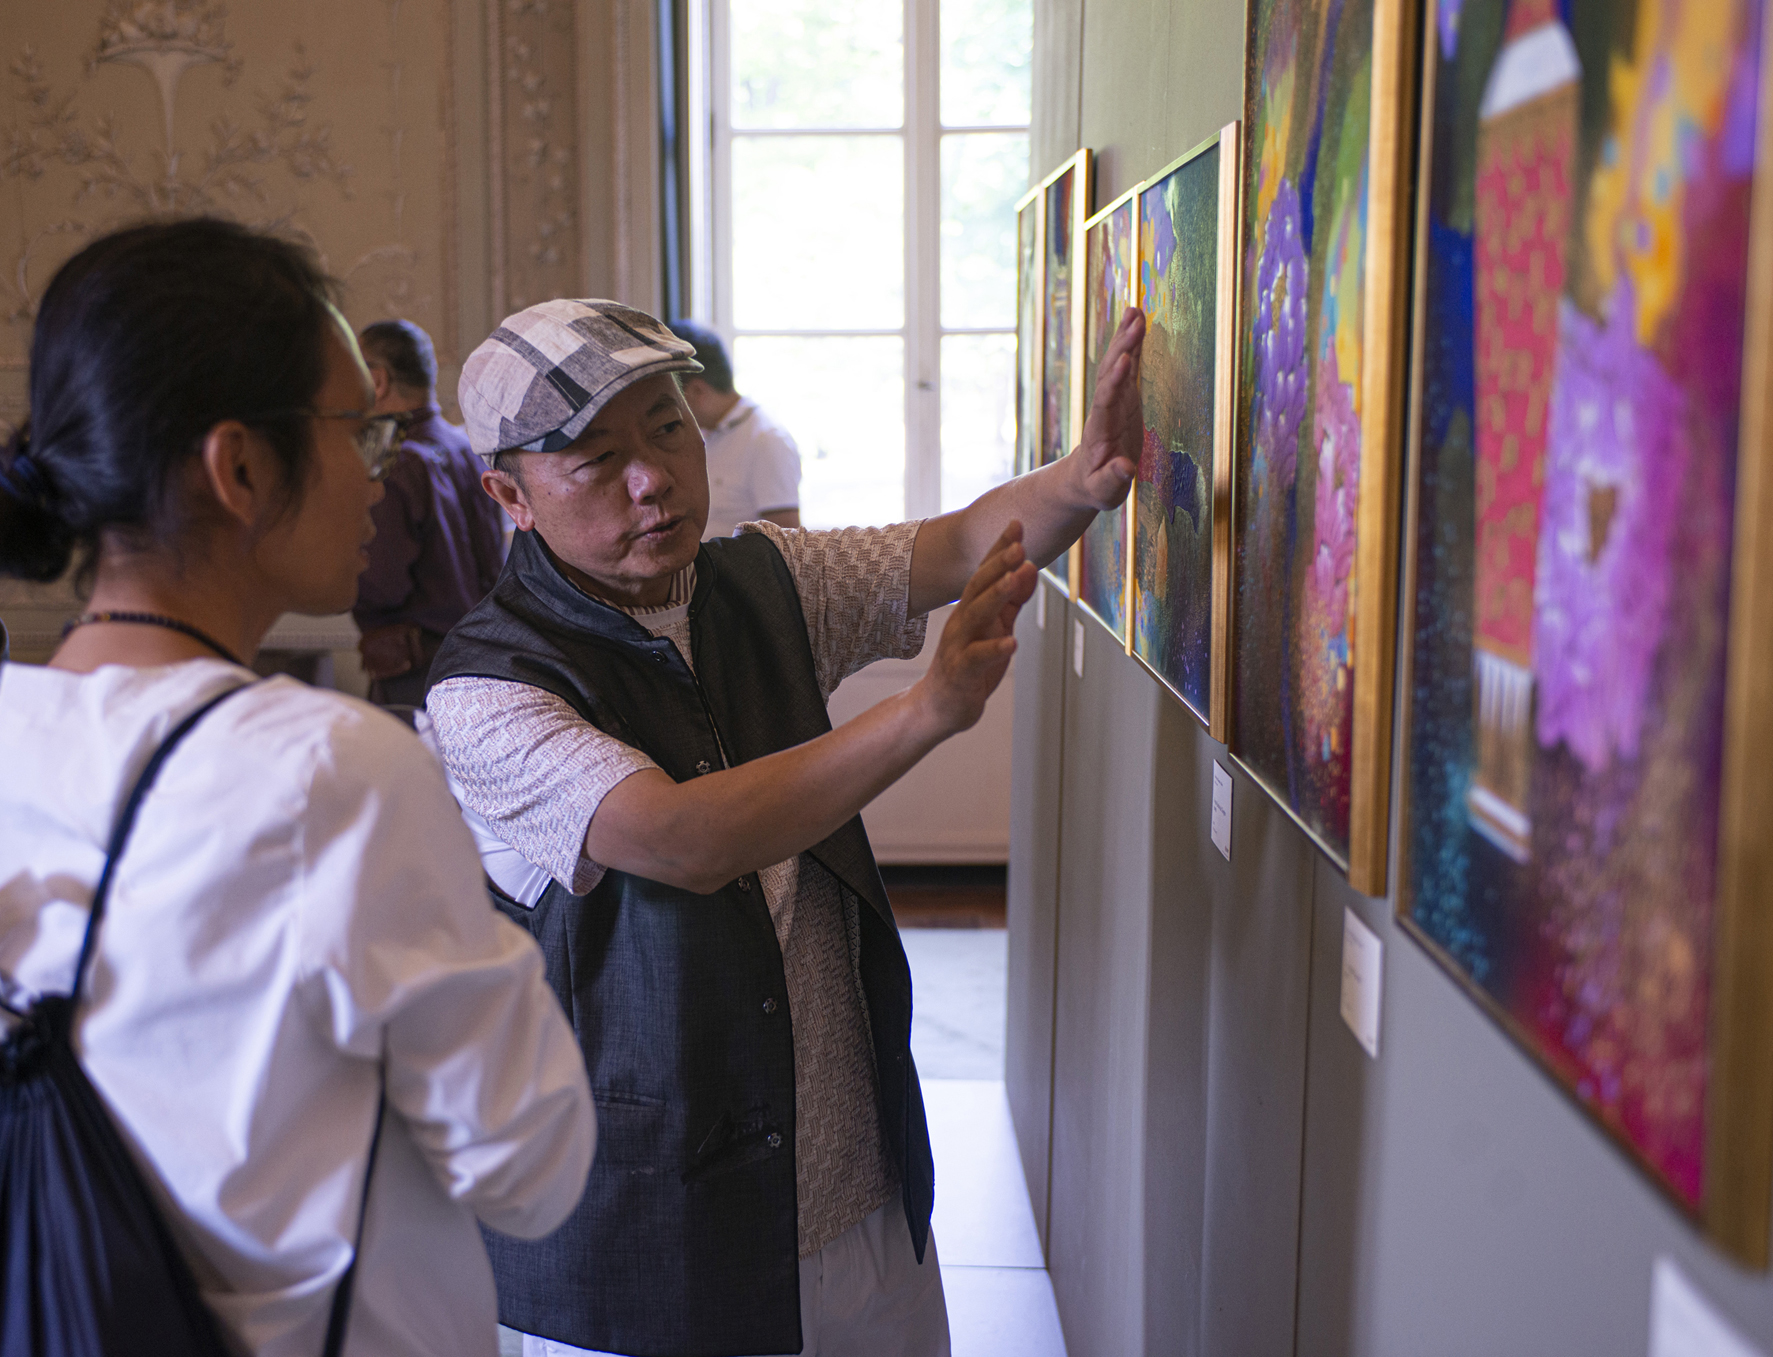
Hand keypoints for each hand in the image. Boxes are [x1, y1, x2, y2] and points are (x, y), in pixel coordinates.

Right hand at [914, 522, 1036, 736]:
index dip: (1001, 548)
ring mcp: (958, 645)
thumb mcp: (996, 627)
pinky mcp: (961, 672)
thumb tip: (1030, 567)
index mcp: (971, 608)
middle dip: (999, 564)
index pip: (986, 572)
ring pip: (976, 615)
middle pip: (979, 586)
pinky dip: (994, 649)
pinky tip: (1012, 642)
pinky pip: (977, 658)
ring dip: (996, 595)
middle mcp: (962, 621)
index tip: (1017, 522)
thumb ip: (1012, 600)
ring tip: (1016, 578)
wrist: (938, 706)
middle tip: (1019, 544)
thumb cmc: (970, 665)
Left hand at [1072, 307, 1145, 510]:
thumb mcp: (1103, 492)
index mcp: (1100, 431)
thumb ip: (1112, 479)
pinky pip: (1127, 366)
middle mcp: (1104, 409)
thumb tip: (1125, 468)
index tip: (1123, 361)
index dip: (1115, 382)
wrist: (1085, 477)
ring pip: (1118, 365)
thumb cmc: (1096, 487)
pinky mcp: (1123, 397)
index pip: (1106, 402)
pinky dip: (1132, 345)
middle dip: (1122, 349)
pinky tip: (1137, 320)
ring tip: (1136, 312)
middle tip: (1135, 323)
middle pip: (1111, 375)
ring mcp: (1113, 400)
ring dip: (1126, 339)